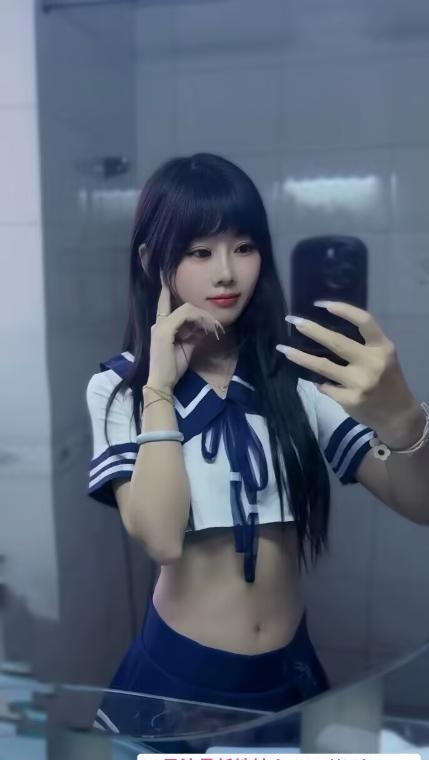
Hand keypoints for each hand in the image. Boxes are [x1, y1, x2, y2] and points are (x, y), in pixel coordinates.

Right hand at [147, 273, 224, 391]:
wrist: (162, 383)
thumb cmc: (173, 368)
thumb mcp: (187, 348)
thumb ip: (194, 336)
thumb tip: (205, 328)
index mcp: (162, 327)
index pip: (164, 304)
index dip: (165, 291)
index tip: (165, 279)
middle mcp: (159, 323)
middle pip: (185, 307)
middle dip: (203, 314)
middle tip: (216, 326)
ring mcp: (160, 326)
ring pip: (187, 309)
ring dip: (204, 318)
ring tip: (214, 329)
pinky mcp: (164, 331)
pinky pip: (185, 317)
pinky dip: (198, 321)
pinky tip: (205, 330)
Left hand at [275, 301, 417, 432]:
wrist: (398, 415)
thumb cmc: (387, 380)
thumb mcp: (383, 358)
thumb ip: (363, 345)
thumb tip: (323, 333)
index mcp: (383, 348)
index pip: (364, 321)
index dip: (344, 310)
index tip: (321, 304)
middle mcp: (372, 363)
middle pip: (337, 342)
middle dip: (311, 329)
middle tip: (292, 321)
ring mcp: (360, 383)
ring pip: (323, 366)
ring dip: (300, 357)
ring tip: (283, 349)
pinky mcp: (350, 400)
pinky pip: (326, 387)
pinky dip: (320, 383)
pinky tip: (318, 381)